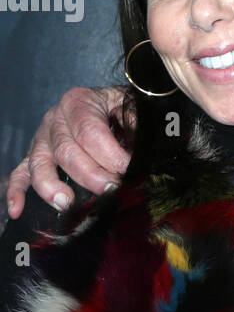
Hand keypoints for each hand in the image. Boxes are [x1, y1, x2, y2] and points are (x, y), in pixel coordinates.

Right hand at [5, 86, 130, 217]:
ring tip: (67, 203)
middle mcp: (56, 118)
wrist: (111, 103)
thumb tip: (139, 152)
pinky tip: (18, 209)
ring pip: (40, 163)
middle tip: (111, 190)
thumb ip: (136, 123)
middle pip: (66, 151)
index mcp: (79, 101)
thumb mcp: (132, 106)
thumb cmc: (122, 107)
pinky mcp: (36, 155)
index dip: (110, 155)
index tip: (129, 171)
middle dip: (90, 175)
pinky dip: (17, 191)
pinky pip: (21, 172)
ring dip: (52, 186)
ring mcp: (42, 138)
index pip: (90, 132)